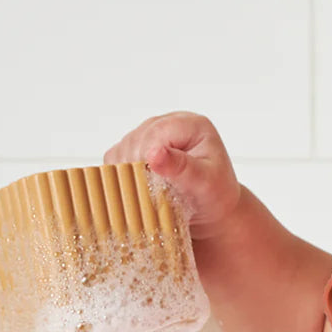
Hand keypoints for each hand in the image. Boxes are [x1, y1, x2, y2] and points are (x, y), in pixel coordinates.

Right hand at [104, 112, 240, 240]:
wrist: (212, 208)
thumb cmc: (215, 194)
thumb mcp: (205, 182)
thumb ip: (182, 167)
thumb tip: (154, 153)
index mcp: (192, 124)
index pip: (157, 132)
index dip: (147, 156)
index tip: (150, 182)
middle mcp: (170, 123)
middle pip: (137, 138)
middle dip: (138, 167)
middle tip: (151, 193)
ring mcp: (152, 134)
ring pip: (123, 148)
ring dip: (128, 173)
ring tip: (149, 193)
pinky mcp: (138, 149)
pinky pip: (116, 158)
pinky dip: (120, 175)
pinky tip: (138, 188)